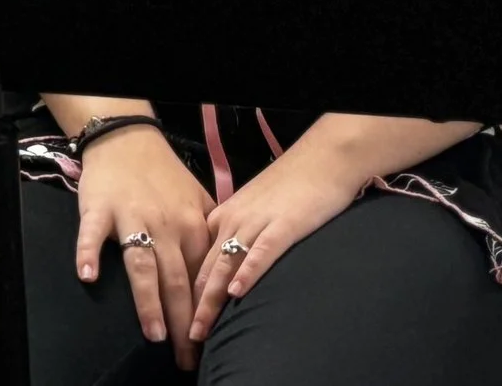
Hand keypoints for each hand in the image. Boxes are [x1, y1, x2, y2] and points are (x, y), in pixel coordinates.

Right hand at [73, 129, 214, 368]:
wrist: (127, 140)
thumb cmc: (164, 175)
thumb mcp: (198, 201)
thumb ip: (211, 235)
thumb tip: (226, 272)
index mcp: (192, 226)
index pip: (201, 279)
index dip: (204, 313)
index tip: (206, 344)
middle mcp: (165, 225)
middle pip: (175, 281)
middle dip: (181, 323)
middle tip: (185, 358)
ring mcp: (132, 217)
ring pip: (142, 265)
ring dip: (148, 301)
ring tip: (154, 334)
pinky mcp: (100, 209)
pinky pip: (93, 233)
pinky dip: (89, 252)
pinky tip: (89, 275)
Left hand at [189, 140, 365, 341]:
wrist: (322, 160)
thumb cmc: (290, 188)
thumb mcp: (253, 210)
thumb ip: (238, 236)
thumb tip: (227, 271)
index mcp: (223, 218)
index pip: (198, 263)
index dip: (187, 295)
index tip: (179, 324)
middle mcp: (233, 221)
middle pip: (206, 270)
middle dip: (193, 308)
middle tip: (183, 340)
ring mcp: (256, 223)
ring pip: (225, 265)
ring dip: (211, 301)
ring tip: (200, 329)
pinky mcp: (283, 226)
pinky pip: (261, 252)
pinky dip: (247, 273)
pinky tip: (237, 292)